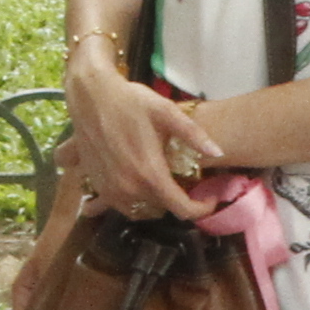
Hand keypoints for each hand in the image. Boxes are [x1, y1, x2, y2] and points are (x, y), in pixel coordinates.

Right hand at [64, 53, 209, 223]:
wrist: (90, 97)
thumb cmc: (130, 102)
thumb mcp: (167, 112)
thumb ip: (194, 135)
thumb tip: (218, 153)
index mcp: (150, 175)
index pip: (183, 209)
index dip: (201, 209)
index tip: (209, 199)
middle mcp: (129, 189)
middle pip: (163, 210)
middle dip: (178, 201)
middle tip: (185, 182)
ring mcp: (111, 191)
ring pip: (142, 212)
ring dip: (156, 202)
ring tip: (163, 183)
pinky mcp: (97, 187)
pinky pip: (121, 207)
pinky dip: (135, 201)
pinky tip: (139, 184)